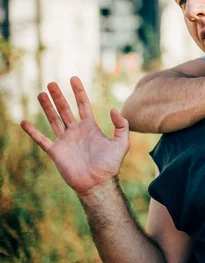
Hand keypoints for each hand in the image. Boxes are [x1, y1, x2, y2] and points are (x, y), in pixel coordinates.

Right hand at [20, 77, 129, 195]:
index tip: (74, 78)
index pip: (83, 105)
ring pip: (54, 120)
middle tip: (51, 83)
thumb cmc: (111, 165)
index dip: (79, 92)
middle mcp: (76, 131)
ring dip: (47, 107)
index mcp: (90, 127)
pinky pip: (42, 140)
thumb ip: (121, 125)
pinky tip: (24, 122)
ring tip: (41, 94)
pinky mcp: (56, 151)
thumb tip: (112, 109)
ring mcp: (65, 140)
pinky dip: (32, 132)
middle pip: (65, 109)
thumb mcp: (122, 143)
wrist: (98, 183)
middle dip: (59, 96)